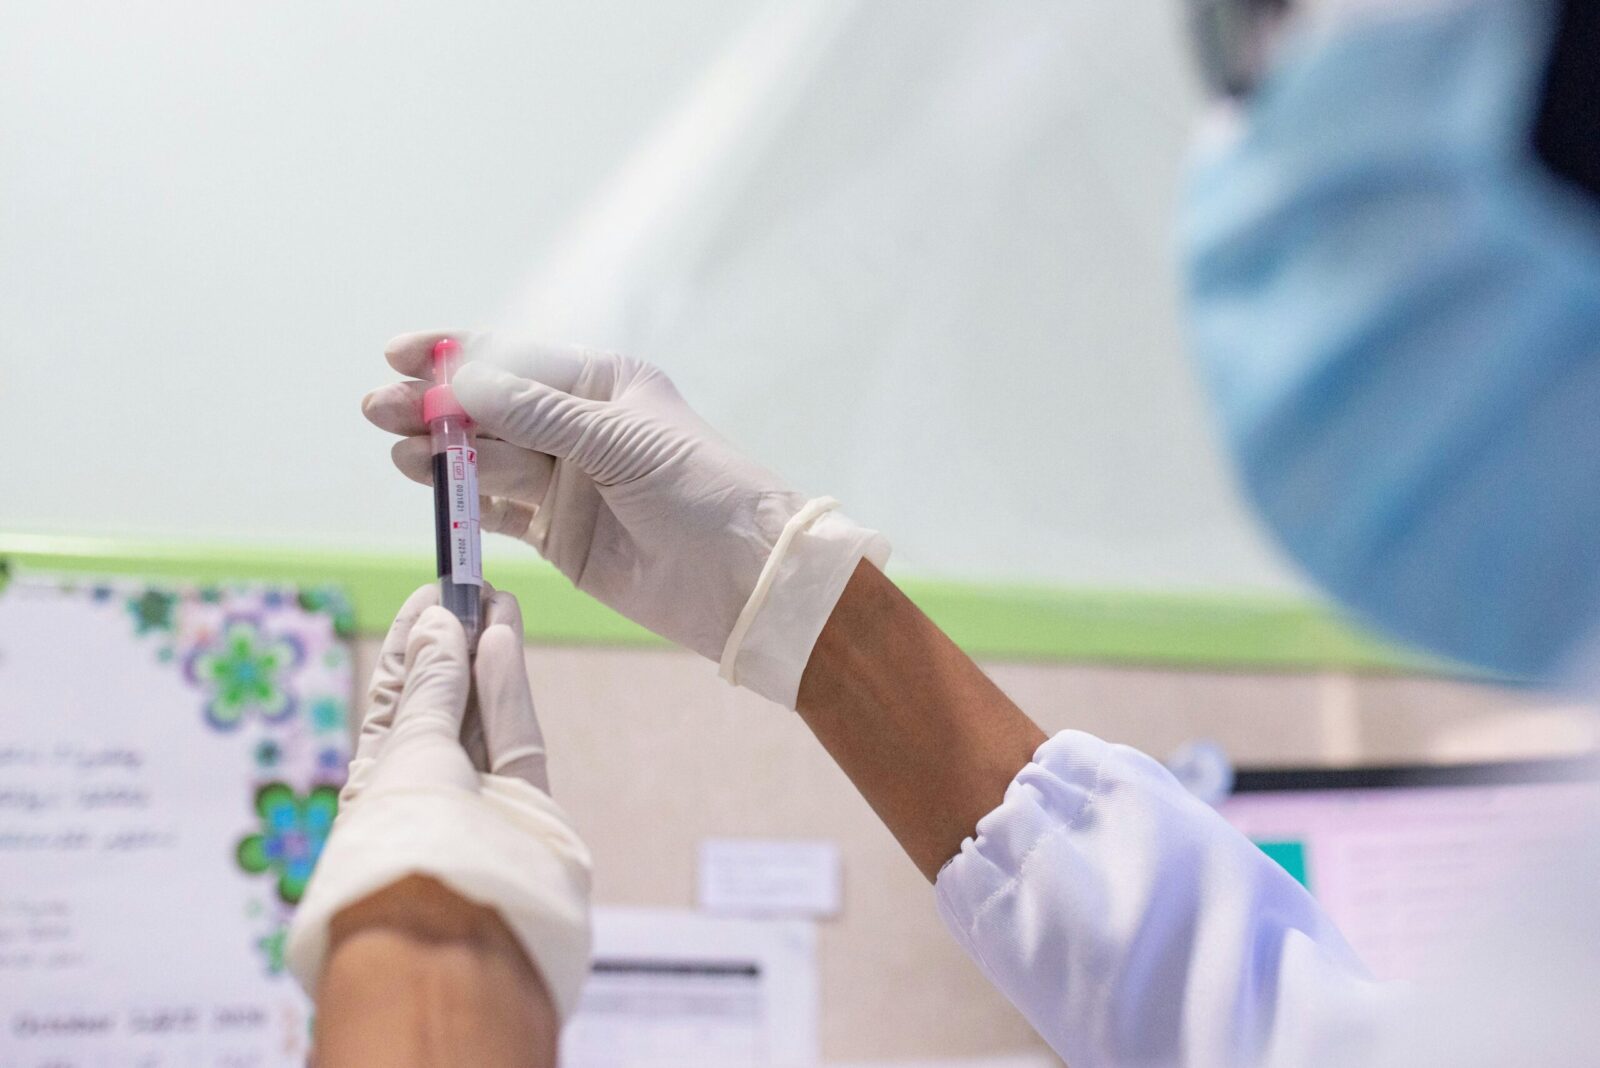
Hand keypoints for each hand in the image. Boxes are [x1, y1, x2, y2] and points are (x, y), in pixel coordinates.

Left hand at [287, 586, 591, 1019]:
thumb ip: (432, 685)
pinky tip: (502, 635)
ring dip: (486, 653)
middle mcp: (428, 791)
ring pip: (483, 712)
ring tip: (494, 598)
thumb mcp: (408, 746)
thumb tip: (438, 622)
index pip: (395, 702)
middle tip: (467, 585)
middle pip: (443, 703)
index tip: (429, 593)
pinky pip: (514, 734)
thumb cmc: (409, 837)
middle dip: (453, 643)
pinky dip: (508, 685)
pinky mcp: (527, 804)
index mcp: (378, 788)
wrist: (462, 924)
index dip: (412, 646)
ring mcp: (481, 798)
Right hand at [363, 331, 888, 707]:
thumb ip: (538, 412)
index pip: (515, 359)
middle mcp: (580, 426)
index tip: (401, 354)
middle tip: (379, 408)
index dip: (455, 355)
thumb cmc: (701, 489)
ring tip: (400, 448)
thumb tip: (465, 380)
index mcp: (603, 383)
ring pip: (487, 458)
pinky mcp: (558, 533)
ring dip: (441, 451)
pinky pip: (497, 507)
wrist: (743, 577)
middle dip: (435, 406)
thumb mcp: (618, 440)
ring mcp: (566, 481)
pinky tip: (425, 480)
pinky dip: (461, 495)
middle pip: (491, 408)